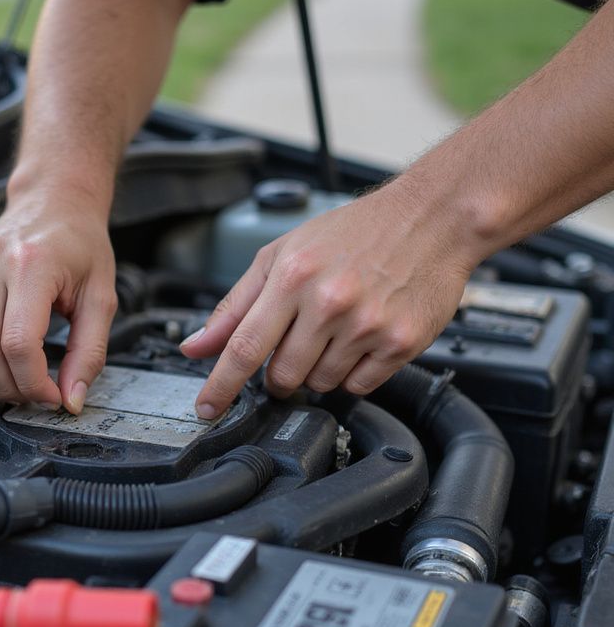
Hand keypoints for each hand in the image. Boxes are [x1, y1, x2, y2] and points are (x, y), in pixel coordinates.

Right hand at [0, 192, 117, 413]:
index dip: (32, 384)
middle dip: (5, 386)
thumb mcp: (101, 298)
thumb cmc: (80, 246)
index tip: (49, 396)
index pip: (18, 345)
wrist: (57, 203)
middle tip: (27, 393)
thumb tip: (71, 398)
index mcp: (32, 266)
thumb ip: (89, 352)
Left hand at [180, 181, 477, 416]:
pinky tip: (360, 340)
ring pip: (320, 384)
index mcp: (292, 277)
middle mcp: (329, 302)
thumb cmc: (353, 232)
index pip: (243, 346)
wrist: (431, 217)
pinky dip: (352, 373)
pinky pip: (359, 386)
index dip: (220, 385)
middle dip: (278, 372)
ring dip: (317, 370)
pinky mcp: (401, 343)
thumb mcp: (281, 254)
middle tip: (294, 343)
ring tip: (334, 331)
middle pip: (281, 375)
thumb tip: (196, 346)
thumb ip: (235, 305)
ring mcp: (367, 325)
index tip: (206, 409)